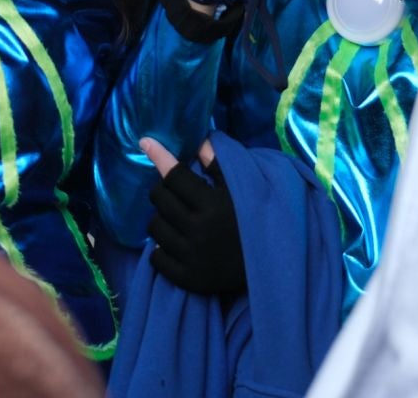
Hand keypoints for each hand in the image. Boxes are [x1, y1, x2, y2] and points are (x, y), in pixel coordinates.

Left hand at [141, 136, 245, 296]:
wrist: (271, 268)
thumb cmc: (254, 222)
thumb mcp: (242, 190)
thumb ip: (219, 164)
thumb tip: (200, 139)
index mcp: (212, 204)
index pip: (175, 176)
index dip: (160, 157)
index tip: (146, 142)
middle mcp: (198, 229)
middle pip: (159, 198)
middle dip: (163, 190)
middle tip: (175, 194)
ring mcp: (191, 255)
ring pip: (154, 227)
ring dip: (161, 218)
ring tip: (176, 219)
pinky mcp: (187, 278)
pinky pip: (156, 258)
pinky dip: (160, 249)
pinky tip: (175, 244)